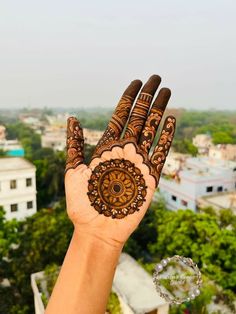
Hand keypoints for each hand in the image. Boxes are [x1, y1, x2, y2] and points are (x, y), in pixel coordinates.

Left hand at [65, 75, 175, 247]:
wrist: (97, 228)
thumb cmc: (83, 204)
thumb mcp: (73, 170)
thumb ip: (75, 144)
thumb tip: (72, 118)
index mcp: (107, 147)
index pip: (120, 115)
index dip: (128, 98)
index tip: (136, 82)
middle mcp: (124, 151)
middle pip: (138, 117)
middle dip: (148, 97)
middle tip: (157, 78)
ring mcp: (138, 162)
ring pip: (152, 130)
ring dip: (160, 110)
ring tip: (167, 92)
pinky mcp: (150, 176)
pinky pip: (161, 152)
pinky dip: (167, 136)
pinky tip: (172, 120)